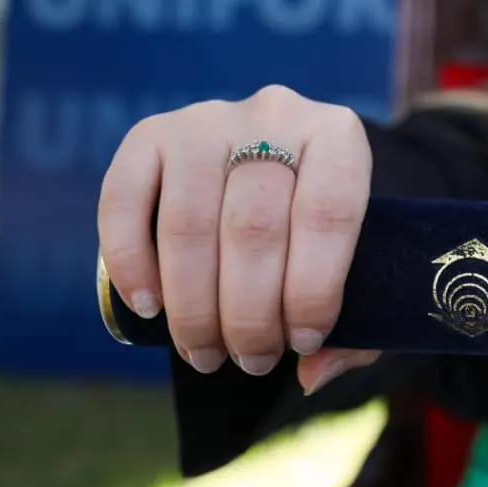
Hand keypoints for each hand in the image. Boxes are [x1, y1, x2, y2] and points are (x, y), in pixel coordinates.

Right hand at [97, 84, 379, 394]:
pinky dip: (132, 263)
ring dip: (193, 306)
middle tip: (251, 361)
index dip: (313, 289)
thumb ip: (356, 324)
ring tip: (205, 353)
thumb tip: (310, 372)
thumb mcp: (362, 264)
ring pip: (189, 224)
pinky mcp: (149, 134)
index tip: (303, 342)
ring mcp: (205, 120)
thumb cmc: (325, 230)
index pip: (328, 213)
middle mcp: (273, 114)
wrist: (284, 161)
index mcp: (338, 135)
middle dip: (248, 313)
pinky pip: (124, 201)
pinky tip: (149, 308)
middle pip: (252, 226)